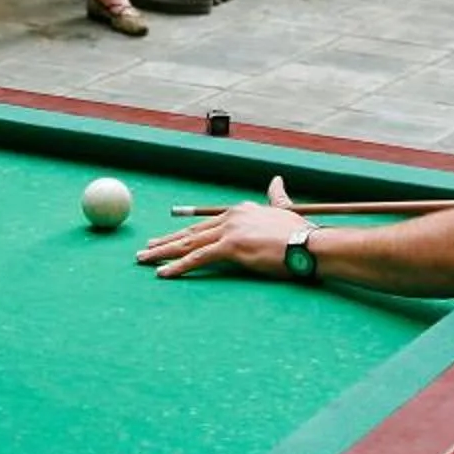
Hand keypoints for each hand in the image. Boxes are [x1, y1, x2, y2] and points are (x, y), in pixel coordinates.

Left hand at [140, 177, 300, 278]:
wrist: (310, 244)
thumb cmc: (301, 234)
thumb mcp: (284, 211)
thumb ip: (277, 197)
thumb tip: (277, 180)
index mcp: (240, 210)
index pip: (205, 223)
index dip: (184, 232)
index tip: (167, 239)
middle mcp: (231, 216)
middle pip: (191, 232)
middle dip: (165, 242)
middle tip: (145, 249)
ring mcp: (229, 231)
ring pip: (188, 243)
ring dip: (162, 252)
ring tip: (143, 259)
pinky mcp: (231, 247)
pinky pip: (198, 258)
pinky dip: (178, 266)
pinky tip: (163, 273)